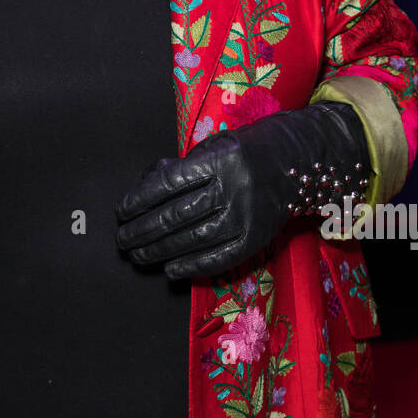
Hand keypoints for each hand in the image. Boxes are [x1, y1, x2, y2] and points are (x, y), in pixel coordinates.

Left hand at [115, 103, 369, 280]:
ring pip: (194, 238)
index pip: (168, 184)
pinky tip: (171, 270)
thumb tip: (143, 189)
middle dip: (143, 230)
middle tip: (122, 240)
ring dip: (160, 250)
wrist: (296, 162)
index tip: (122, 211)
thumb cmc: (245, 151)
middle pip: (177, 215)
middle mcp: (233, 187)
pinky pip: (219, 257)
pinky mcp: (256, 237)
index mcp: (219, 159)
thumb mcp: (213, 147)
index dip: (140, 200)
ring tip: (138, 255)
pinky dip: (192, 266)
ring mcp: (246, 215)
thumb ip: (180, 167)